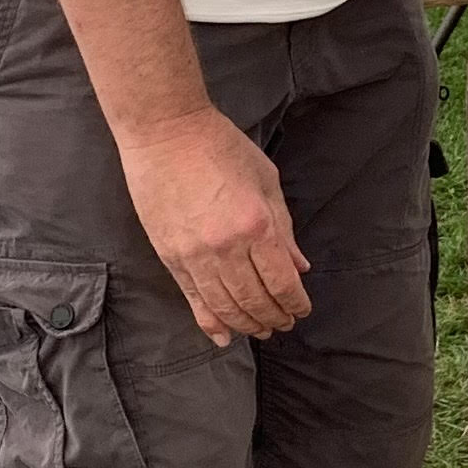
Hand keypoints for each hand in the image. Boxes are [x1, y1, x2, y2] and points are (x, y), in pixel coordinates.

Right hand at [113, 106, 307, 344]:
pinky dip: (209, 321)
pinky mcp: (170, 256)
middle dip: (273, 317)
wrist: (165, 132)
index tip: (302, 309)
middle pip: (255, 300)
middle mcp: (225, 246)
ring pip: (225, 306)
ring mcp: (194, 254)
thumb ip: (284, 228)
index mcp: (256, 224)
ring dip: (245, 324)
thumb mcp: (266, 180)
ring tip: (259, 330)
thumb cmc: (220, 146)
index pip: (282, 281)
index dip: (295, 302)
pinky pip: (193, 299)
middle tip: (284, 323)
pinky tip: (223, 336)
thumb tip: (300, 267)